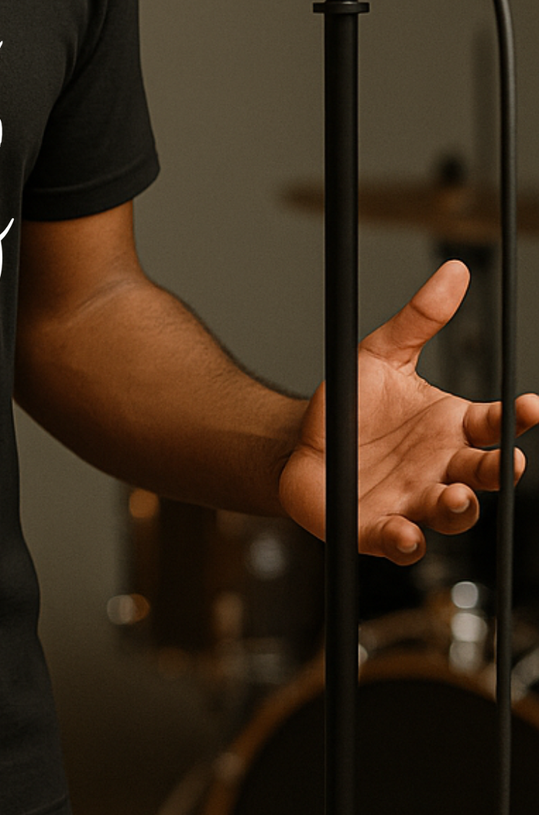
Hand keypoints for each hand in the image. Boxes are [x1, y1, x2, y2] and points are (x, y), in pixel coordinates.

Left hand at [278, 260, 538, 563]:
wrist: (298, 444)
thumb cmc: (350, 407)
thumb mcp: (380, 355)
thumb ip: (419, 319)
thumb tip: (455, 271)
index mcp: (450, 428)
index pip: (495, 425)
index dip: (515, 418)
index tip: (529, 405)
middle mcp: (441, 469)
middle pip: (484, 476)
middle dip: (498, 472)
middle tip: (504, 462)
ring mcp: (415, 501)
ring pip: (453, 514)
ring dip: (459, 508)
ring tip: (454, 496)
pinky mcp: (379, 529)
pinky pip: (401, 542)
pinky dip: (407, 541)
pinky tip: (405, 531)